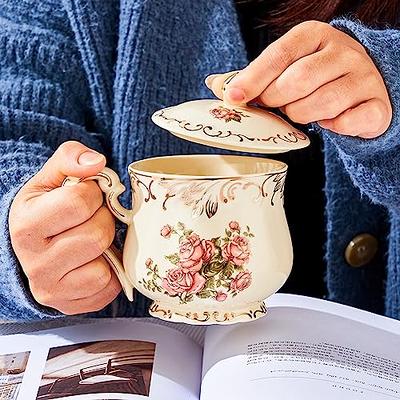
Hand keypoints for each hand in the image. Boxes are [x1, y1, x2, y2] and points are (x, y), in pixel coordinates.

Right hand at [9, 141, 120, 314]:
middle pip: (97, 234)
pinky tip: (94, 260)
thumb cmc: (47, 208)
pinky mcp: (71, 304)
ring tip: (91, 238)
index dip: (93, 194)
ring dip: (106, 247)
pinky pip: (109, 287)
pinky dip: (109, 271)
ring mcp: (51, 288)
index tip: (87, 196)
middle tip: (91, 219)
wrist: (34, 247)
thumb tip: (97, 162)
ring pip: (104, 265)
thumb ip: (71, 158)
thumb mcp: (51, 177)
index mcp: (26, 225)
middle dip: (103, 220)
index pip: (79, 202)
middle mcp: (34, 262)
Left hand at [206, 21, 391, 138]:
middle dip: (277, 101)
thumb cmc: (315, 77)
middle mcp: (342, 51)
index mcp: (314, 35)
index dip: (254, 78)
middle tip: (277, 105)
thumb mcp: (285, 68)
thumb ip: (253, 77)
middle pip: (296, 82)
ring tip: (302, 111)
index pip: (278, 55)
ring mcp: (363, 77)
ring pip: (318, 105)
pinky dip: (332, 127)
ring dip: (301, 116)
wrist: (362, 87)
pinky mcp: (376, 105)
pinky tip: (329, 121)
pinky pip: (346, 123)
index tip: (234, 97)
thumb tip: (215, 84)